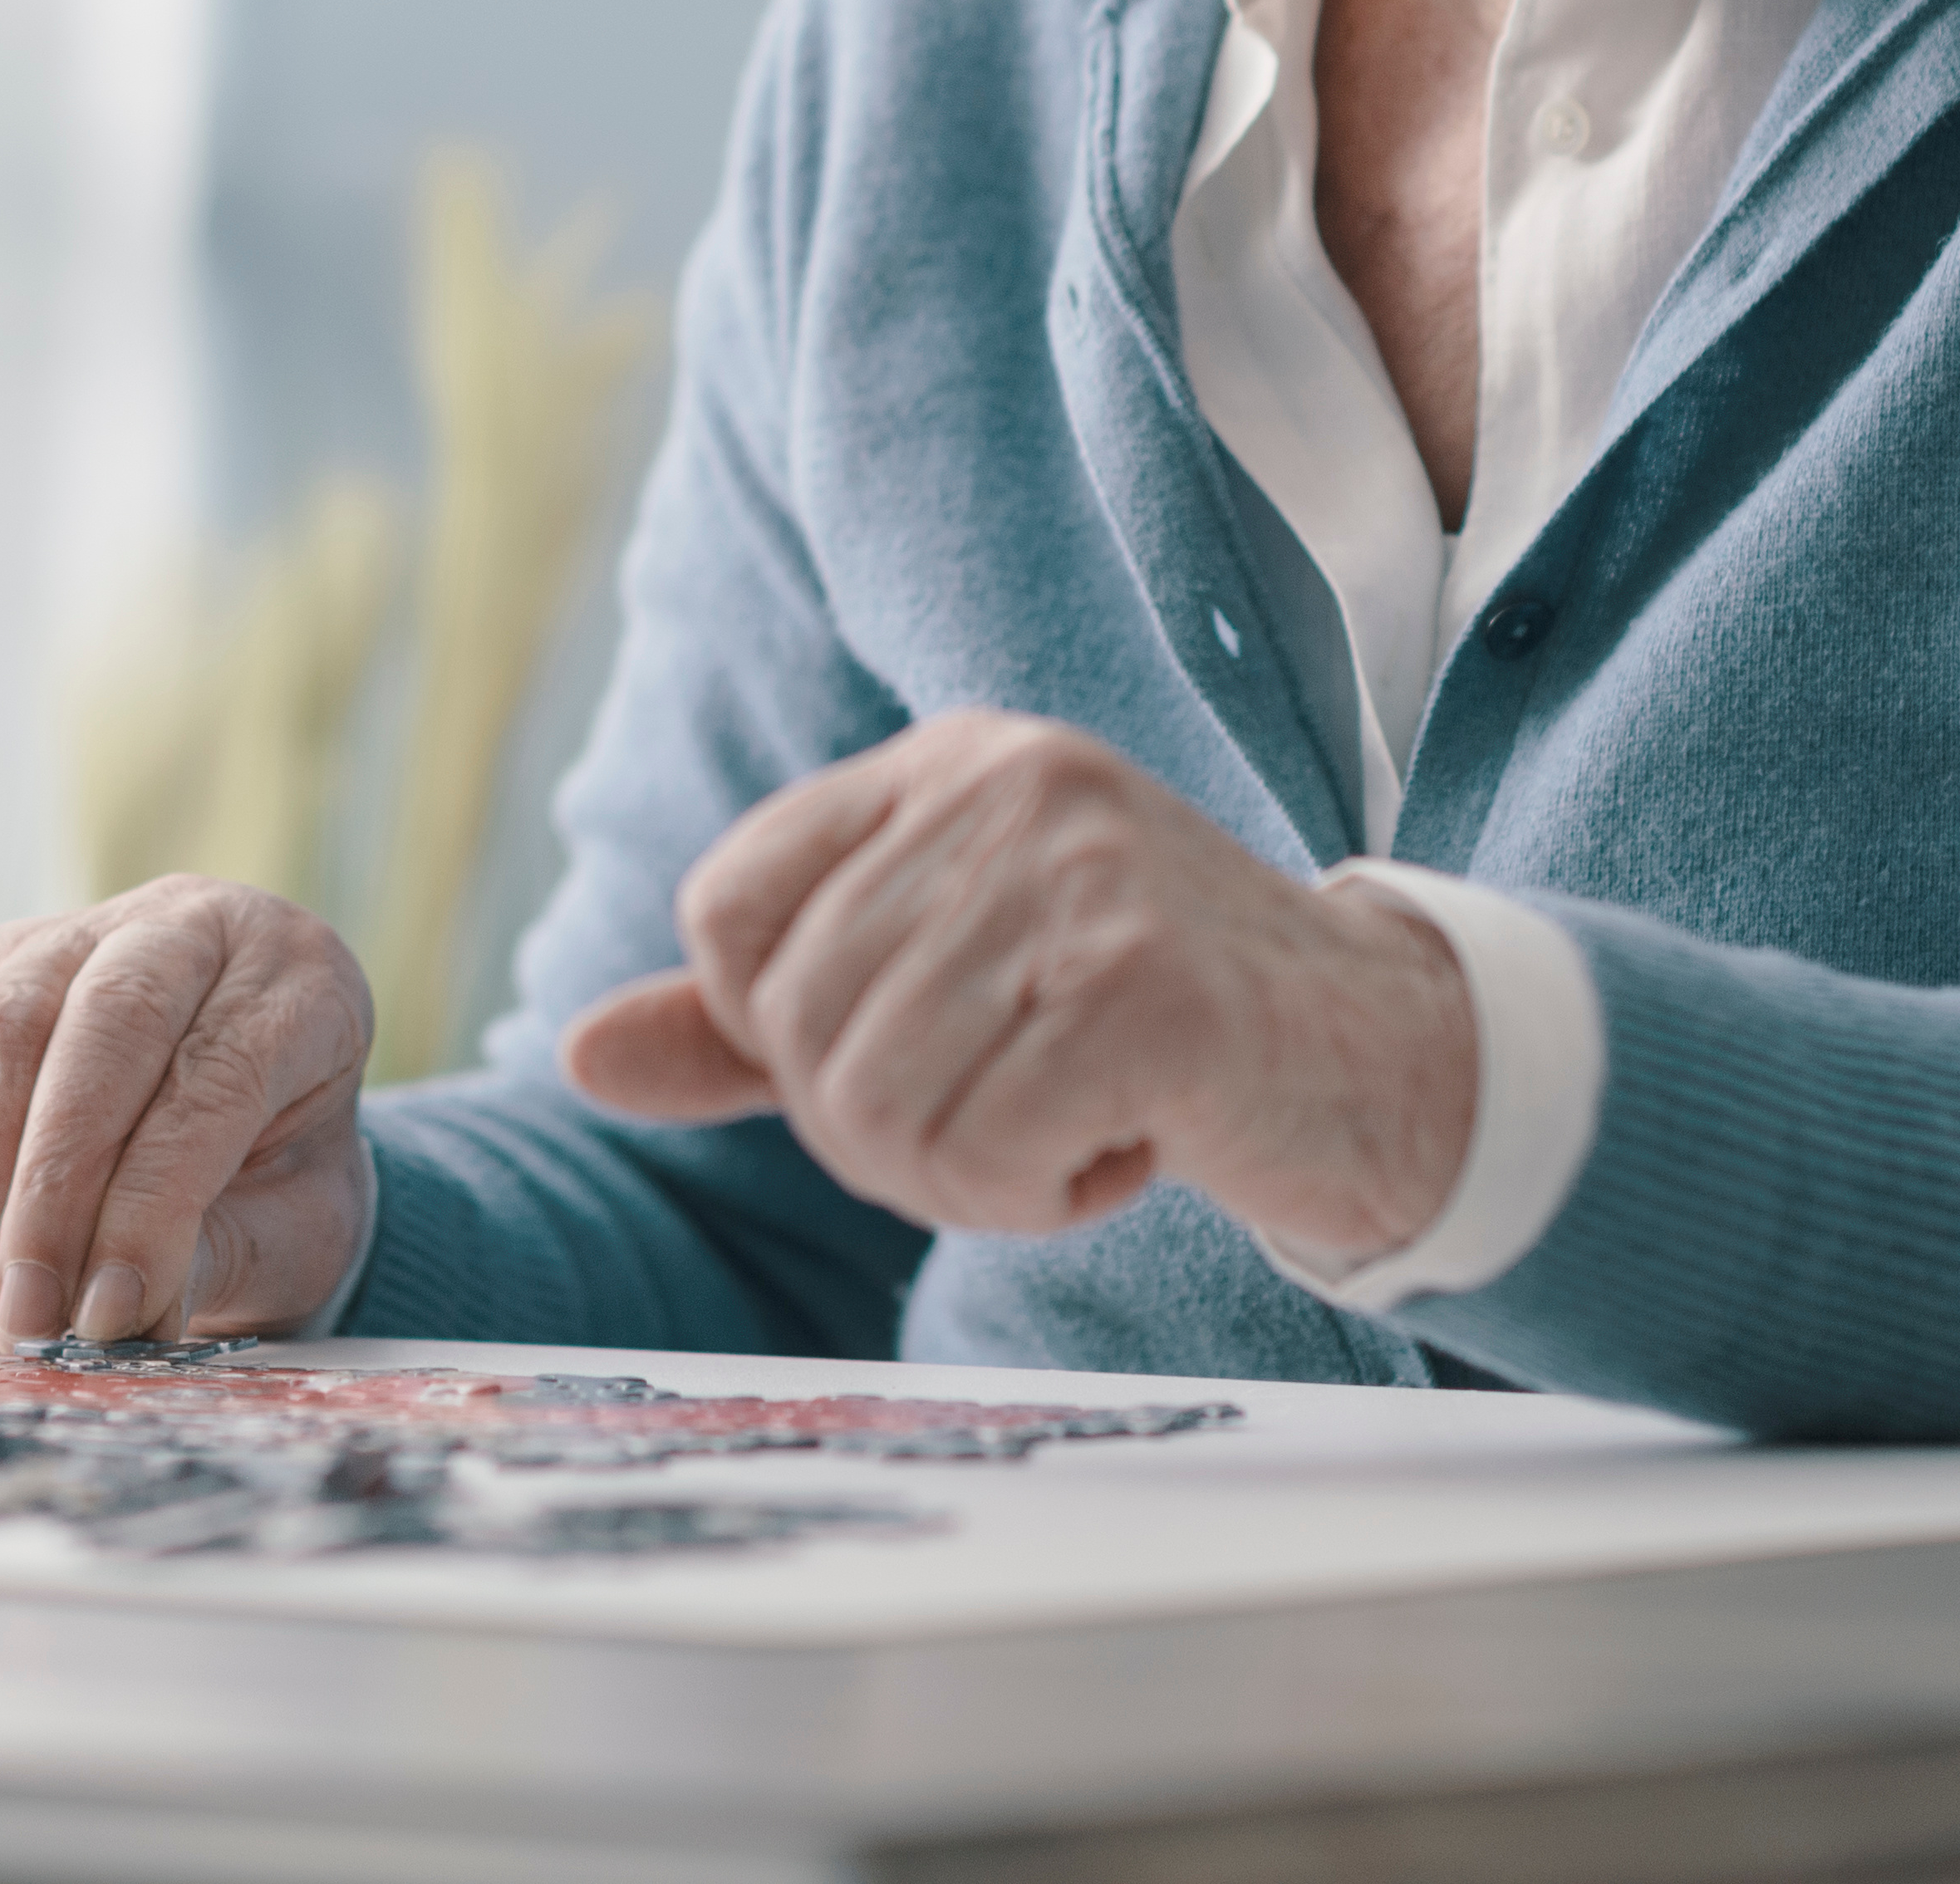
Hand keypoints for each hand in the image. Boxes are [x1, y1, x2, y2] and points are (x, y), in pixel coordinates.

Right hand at [0, 878, 376, 1347]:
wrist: (250, 1130)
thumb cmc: (282, 1180)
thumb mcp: (291, 1230)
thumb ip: (216, 1258)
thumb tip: (114, 1314)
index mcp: (299, 976)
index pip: (216, 1074)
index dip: (154, 1204)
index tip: (112, 1314)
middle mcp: (192, 923)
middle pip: (106, 1026)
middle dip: (54, 1191)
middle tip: (35, 1318)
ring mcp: (81, 929)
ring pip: (3, 1030)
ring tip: (2, 1313)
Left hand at [560, 712, 1471, 1263]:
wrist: (1382, 1059)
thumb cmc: (1145, 1027)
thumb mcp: (939, 988)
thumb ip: (754, 1021)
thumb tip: (577, 1058)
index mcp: (944, 762)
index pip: (725, 909)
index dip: (777, 1032)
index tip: (909, 1053)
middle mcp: (1006, 786)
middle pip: (793, 1029)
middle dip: (880, 1131)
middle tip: (1010, 1116)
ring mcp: (1081, 876)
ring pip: (875, 1105)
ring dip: (963, 1176)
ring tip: (1069, 1130)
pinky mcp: (1148, 988)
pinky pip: (986, 1155)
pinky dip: (1042, 1196)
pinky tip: (1131, 1149)